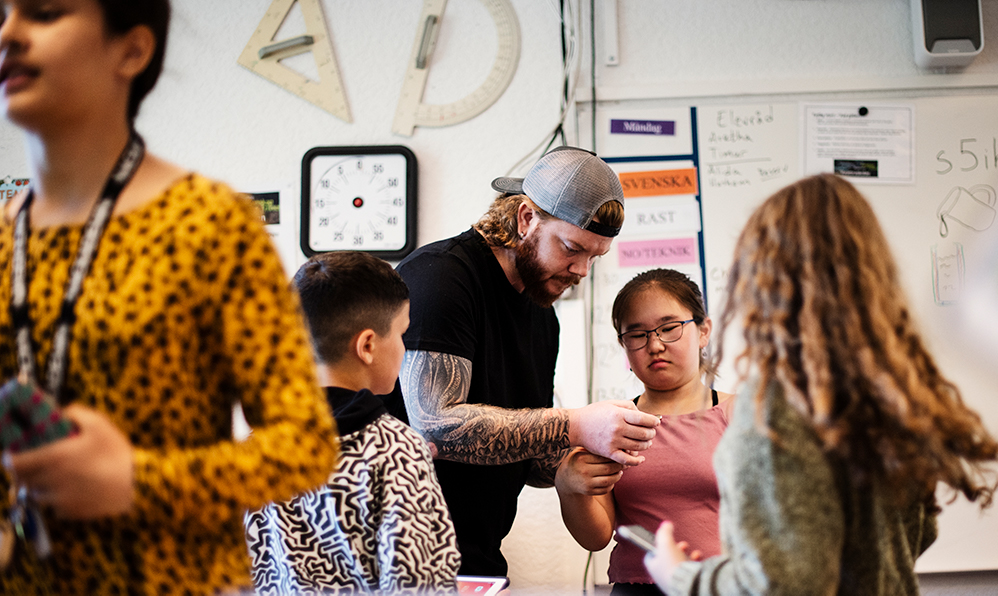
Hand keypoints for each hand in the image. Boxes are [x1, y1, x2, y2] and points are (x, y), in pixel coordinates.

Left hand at [6, 405, 134, 518]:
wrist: (137, 484)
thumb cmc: (117, 453)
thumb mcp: (100, 424)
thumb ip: (76, 413)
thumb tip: (62, 412)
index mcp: (55, 457)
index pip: (14, 463)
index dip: (10, 458)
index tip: (15, 454)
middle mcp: (51, 480)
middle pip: (22, 480)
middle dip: (26, 472)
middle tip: (37, 463)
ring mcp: (59, 499)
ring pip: (36, 494)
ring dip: (41, 485)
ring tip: (57, 476)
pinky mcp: (69, 512)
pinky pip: (53, 506)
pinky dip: (57, 498)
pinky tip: (73, 489)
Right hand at [555, 447, 623, 495]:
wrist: (565, 478)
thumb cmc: (578, 461)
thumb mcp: (582, 452)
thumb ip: (595, 449)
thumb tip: (618, 446)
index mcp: (582, 458)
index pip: (604, 456)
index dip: (615, 456)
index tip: (621, 454)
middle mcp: (584, 471)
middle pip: (609, 468)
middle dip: (619, 466)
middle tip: (624, 463)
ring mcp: (586, 483)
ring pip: (609, 480)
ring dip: (618, 476)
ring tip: (620, 471)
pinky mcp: (589, 492)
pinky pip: (606, 489)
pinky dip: (612, 484)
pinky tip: (612, 479)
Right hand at [568, 400, 658, 465]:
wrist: (575, 426)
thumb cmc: (594, 413)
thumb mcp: (611, 403)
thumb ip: (628, 406)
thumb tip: (644, 414)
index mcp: (619, 414)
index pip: (644, 419)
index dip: (653, 421)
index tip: (656, 422)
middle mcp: (617, 428)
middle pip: (644, 433)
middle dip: (651, 433)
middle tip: (652, 433)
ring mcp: (613, 441)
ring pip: (638, 446)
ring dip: (646, 445)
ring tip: (647, 443)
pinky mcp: (609, 452)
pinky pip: (627, 460)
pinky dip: (637, 461)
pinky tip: (641, 459)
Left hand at [644, 521, 690, 590]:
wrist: (688, 584)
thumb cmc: (673, 565)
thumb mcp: (665, 543)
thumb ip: (665, 532)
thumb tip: (666, 524)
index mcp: (653, 567)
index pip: (651, 554)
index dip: (657, 545)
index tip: (663, 539)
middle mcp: (662, 575)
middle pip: (667, 558)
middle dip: (677, 549)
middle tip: (683, 545)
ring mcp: (673, 580)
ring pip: (679, 564)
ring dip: (687, 555)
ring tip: (694, 553)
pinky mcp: (684, 583)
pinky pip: (689, 571)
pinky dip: (694, 563)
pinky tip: (698, 559)